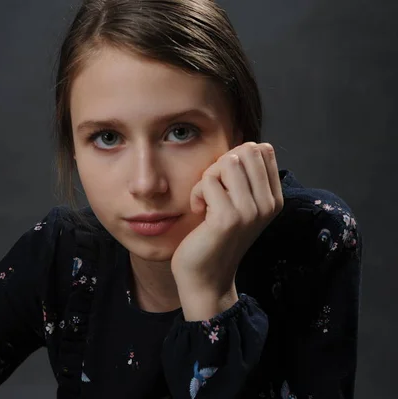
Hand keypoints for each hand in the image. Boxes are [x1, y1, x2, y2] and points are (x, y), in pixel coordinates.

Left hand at [171, 142, 283, 316]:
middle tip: (214, 189)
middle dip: (222, 164)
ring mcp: (250, 211)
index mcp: (274, 199)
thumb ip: (246, 177)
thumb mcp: (239, 204)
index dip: (235, 158)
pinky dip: (196, 193)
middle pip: (246, 150)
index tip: (226, 184)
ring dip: (208, 178)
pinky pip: (208, 181)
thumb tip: (248, 145)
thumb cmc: (215, 237)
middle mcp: (268, 204)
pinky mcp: (228, 218)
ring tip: (206, 200)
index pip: (262, 150)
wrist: (206, 278)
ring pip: (227, 161)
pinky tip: (199, 212)